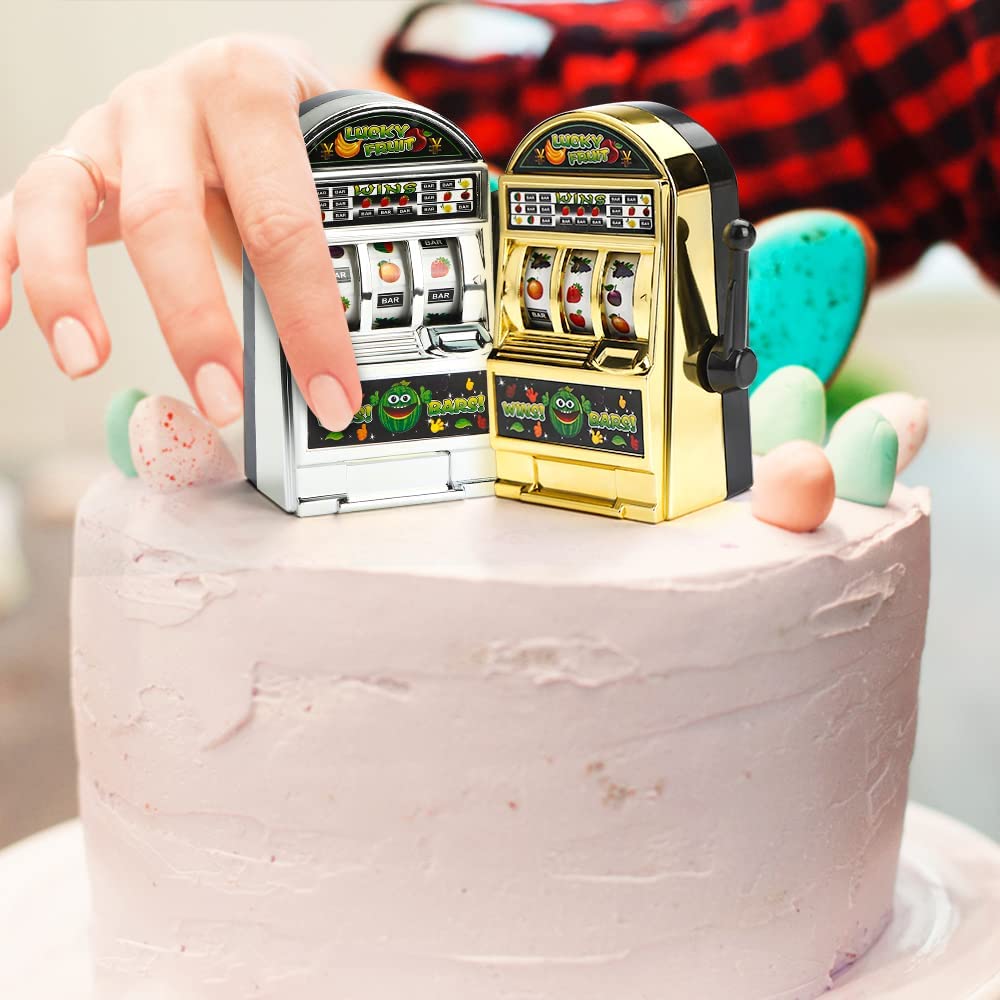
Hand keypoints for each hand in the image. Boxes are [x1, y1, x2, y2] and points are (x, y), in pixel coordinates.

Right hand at [0, 35, 361, 430]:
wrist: (237, 73)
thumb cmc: (288, 124)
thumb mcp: (329, 155)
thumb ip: (339, 233)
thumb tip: (364, 342)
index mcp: (250, 90)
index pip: (283, 221)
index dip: (309, 318)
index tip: (329, 392)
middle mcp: (168, 101)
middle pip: (166, 216)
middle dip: (196, 323)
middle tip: (225, 401)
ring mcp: (107, 129)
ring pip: (59, 201)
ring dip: (67, 288)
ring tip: (85, 361)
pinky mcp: (67, 161)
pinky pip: (17, 210)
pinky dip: (3, 263)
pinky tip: (4, 319)